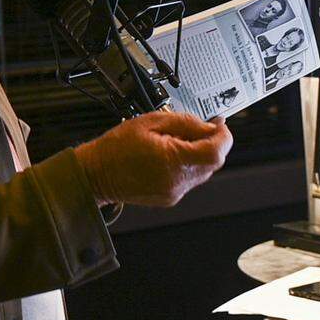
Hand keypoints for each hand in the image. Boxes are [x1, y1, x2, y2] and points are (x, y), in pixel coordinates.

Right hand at [74, 111, 232, 206]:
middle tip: (201, 127)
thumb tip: (209, 125)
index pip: (216, 151)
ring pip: (204, 171)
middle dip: (213, 143)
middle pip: (214, 162)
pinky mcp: (170, 197)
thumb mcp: (151, 121)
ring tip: (178, 140)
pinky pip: (190, 179)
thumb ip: (185, 122)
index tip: (219, 124)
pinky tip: (171, 154)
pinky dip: (188, 164)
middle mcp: (177, 181)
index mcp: (172, 160)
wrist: (96, 174)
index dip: (223, 136)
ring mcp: (174, 192)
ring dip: (200, 153)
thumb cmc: (117, 147)